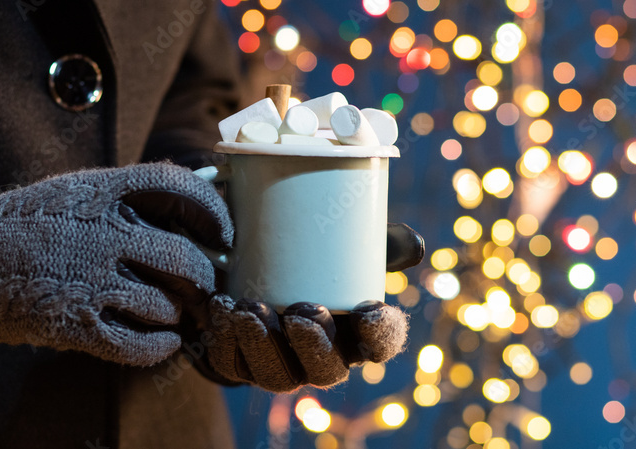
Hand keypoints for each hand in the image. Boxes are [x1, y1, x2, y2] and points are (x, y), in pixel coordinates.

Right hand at [0, 162, 232, 365]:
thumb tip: (185, 208)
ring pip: (166, 306)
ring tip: (173, 312)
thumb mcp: (72, 191)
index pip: (178, 188)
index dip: (213, 212)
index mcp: (100, 193)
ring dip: (177, 313)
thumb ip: (124, 197)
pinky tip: (164, 341)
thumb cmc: (19, 224)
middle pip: (184, 259)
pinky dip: (161, 347)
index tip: (222, 234)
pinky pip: (139, 345)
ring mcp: (88, 282)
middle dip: (203, 278)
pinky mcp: (74, 325)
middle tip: (203, 285)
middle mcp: (100, 235)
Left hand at [119, 223, 424, 392]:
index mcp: (355, 332)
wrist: (239, 250)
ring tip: (248, 308)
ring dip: (264, 345)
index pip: (381, 345)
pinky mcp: (237, 363)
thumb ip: (375, 237)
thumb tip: (413, 245)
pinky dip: (226, 337)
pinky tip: (222, 307)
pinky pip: (232, 365)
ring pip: (277, 376)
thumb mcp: (338, 238)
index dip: (381, 335)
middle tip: (299, 310)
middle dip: (314, 346)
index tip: (369, 308)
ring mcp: (278, 366)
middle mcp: (320, 358)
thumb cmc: (305, 248)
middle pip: (327, 371)